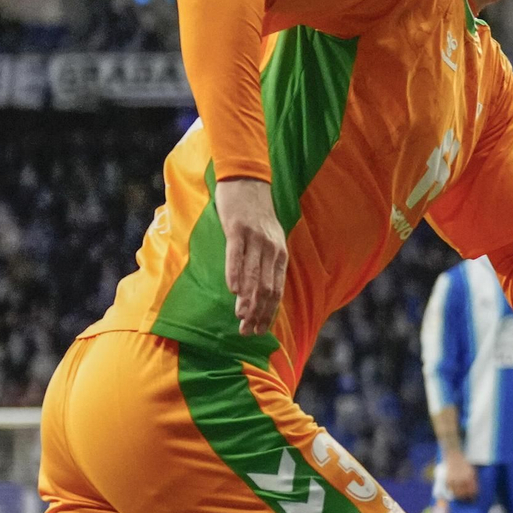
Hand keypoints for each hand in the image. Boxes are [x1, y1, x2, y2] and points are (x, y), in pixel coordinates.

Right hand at [214, 178, 286, 336]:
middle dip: (258, 312)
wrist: (248, 181)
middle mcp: (271, 248)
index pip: (276, 289)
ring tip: (241, 317)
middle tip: (247, 331)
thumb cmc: (255, 215)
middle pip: (266, 287)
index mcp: (279, 254)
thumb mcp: (268, 239)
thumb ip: (265, 263)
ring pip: (253, 274)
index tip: (260, 331)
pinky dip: (235, 273)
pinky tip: (232, 289)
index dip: (268, 312)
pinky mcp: (238, 228)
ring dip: (247, 298)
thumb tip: (256, 291)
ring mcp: (255, 238)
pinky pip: (237, 254)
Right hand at [442, 451, 477, 500]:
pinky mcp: (448, 480)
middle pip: (465, 493)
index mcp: (470, 476)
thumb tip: (474, 490)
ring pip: (457, 493)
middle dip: (466, 498)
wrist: (453, 455)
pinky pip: (450, 490)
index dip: (473, 496)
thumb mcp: (471, 470)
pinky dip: (452, 493)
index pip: (473, 490)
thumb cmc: (464, 463)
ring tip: (461, 498)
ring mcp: (455, 480)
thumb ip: (473, 479)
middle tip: (467, 500)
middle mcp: (462, 479)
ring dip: (459, 497)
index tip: (473, 498)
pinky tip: (454, 494)